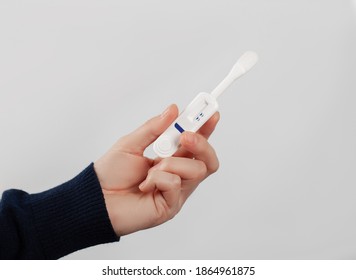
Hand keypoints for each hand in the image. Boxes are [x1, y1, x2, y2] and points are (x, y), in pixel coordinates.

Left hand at [94, 104, 219, 235]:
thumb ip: (153, 128)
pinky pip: (176, 184)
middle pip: (208, 160)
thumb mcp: (131, 143)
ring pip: (197, 170)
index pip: (196, 143)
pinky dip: (158, 178)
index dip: (206, 128)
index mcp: (171, 158)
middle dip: (202, 143)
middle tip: (185, 136)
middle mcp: (178, 174)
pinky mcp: (171, 205)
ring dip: (172, 163)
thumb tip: (172, 110)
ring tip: (151, 169)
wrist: (97, 199)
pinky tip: (145, 185)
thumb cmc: (111, 174)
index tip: (211, 112)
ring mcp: (177, 191)